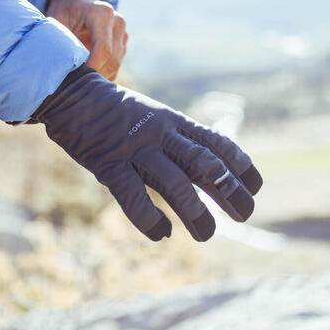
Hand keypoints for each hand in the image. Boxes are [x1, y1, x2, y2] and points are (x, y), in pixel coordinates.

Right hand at [29, 65, 262, 241]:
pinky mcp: (109, 164)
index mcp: (174, 121)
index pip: (217, 143)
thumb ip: (177, 140)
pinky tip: (164, 233)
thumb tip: (207, 171)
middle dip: (229, 191)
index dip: (240, 165)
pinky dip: (151, 220)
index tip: (255, 187)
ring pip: (174, 183)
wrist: (73, 95)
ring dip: (195, 212)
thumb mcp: (154, 116)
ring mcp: (135, 149)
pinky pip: (134, 197)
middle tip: (245, 215)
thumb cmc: (117, 111)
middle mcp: (160, 133)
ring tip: (206, 235)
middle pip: (204, 164)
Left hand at [45, 0, 127, 80]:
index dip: (93, 67)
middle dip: (96, 75)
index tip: (78, 79)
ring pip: (116, 64)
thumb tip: (58, 68)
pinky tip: (88, 79)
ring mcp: (123, 33)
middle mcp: (117, 22)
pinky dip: (104, 75)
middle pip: (112, 59)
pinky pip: (116, 65)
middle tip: (77, 86)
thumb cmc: (64, 12)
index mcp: (102, 14)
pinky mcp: (123, 43)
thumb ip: (61, 42)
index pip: (104, 48)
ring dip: (100, 77)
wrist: (77, 1)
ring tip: (80, 83)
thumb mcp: (57, 22)